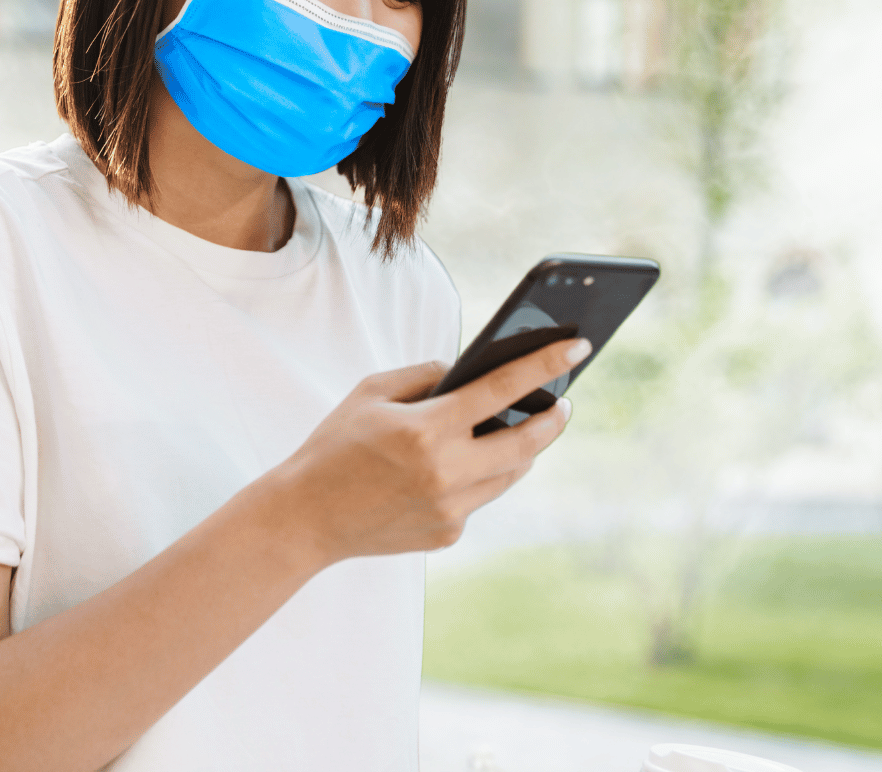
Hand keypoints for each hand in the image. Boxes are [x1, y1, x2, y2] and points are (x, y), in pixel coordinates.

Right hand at [270, 337, 590, 564]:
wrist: (304, 518)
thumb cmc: (335, 446)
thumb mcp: (372, 392)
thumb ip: (425, 376)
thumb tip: (469, 373)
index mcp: (426, 430)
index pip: (502, 389)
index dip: (545, 364)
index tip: (577, 347)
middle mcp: (445, 473)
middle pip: (526, 443)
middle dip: (552, 419)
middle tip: (564, 402)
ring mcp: (449, 509)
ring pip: (509, 474)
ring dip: (523, 449)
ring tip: (527, 427)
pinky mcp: (447, 534)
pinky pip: (479, 497)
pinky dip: (479, 476)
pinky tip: (467, 463)